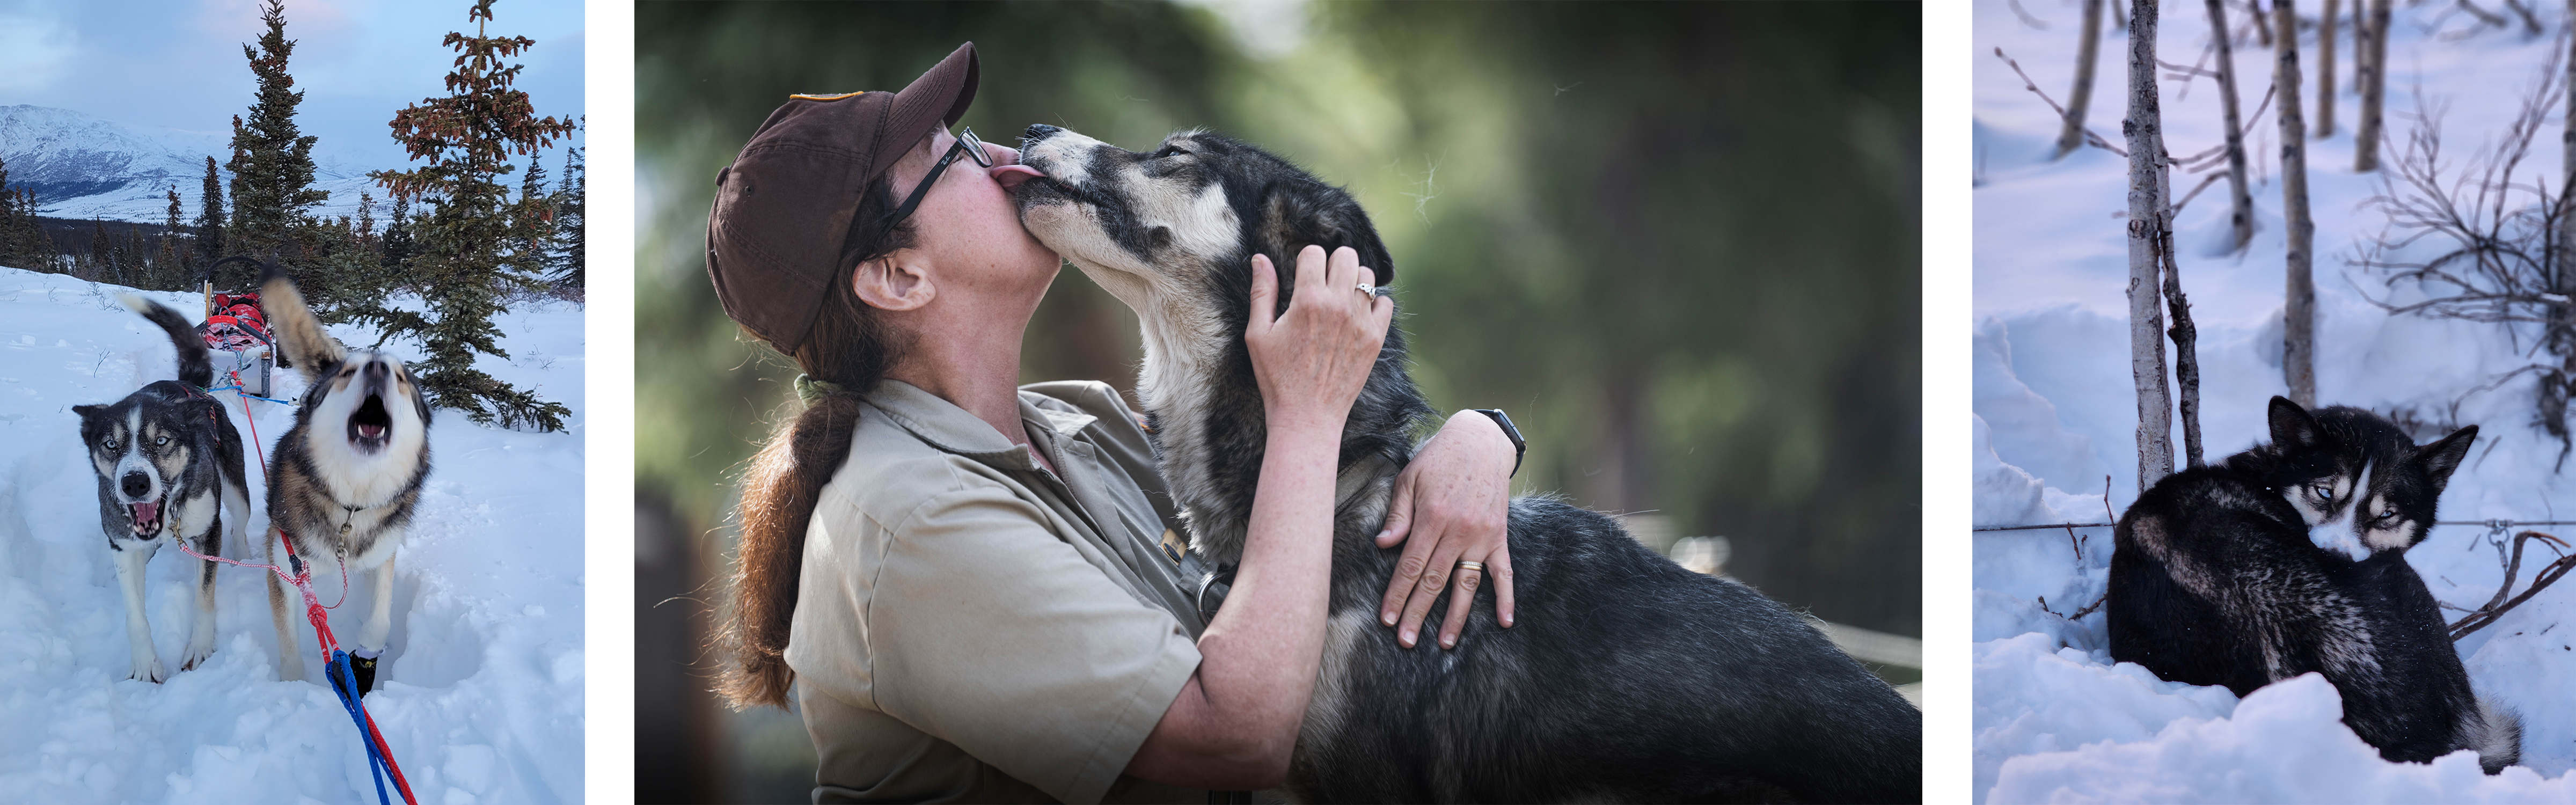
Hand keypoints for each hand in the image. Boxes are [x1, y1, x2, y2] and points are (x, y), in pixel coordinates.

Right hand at [1245, 246, 1392, 435]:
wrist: (1307, 417)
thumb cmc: (1277, 378)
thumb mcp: (1258, 334)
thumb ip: (1262, 292)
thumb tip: (1260, 258)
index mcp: (1308, 301)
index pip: (1314, 253)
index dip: (1305, 261)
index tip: (1302, 276)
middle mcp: (1339, 306)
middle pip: (1346, 255)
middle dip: (1332, 263)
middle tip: (1323, 282)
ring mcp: (1361, 322)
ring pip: (1367, 276)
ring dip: (1353, 281)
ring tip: (1340, 297)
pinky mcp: (1375, 339)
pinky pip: (1386, 303)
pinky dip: (1374, 304)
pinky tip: (1358, 315)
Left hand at [1377, 410, 1517, 648]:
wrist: (1482, 440)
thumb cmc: (1438, 458)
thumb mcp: (1409, 479)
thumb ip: (1398, 515)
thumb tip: (1383, 545)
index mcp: (1432, 517)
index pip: (1412, 566)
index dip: (1398, 594)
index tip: (1387, 619)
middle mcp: (1458, 531)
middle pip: (1434, 581)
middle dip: (1417, 613)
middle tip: (1406, 641)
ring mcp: (1482, 536)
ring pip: (1465, 584)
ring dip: (1455, 616)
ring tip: (1445, 643)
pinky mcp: (1499, 537)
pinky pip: (1503, 572)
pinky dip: (1505, 597)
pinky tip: (1504, 621)